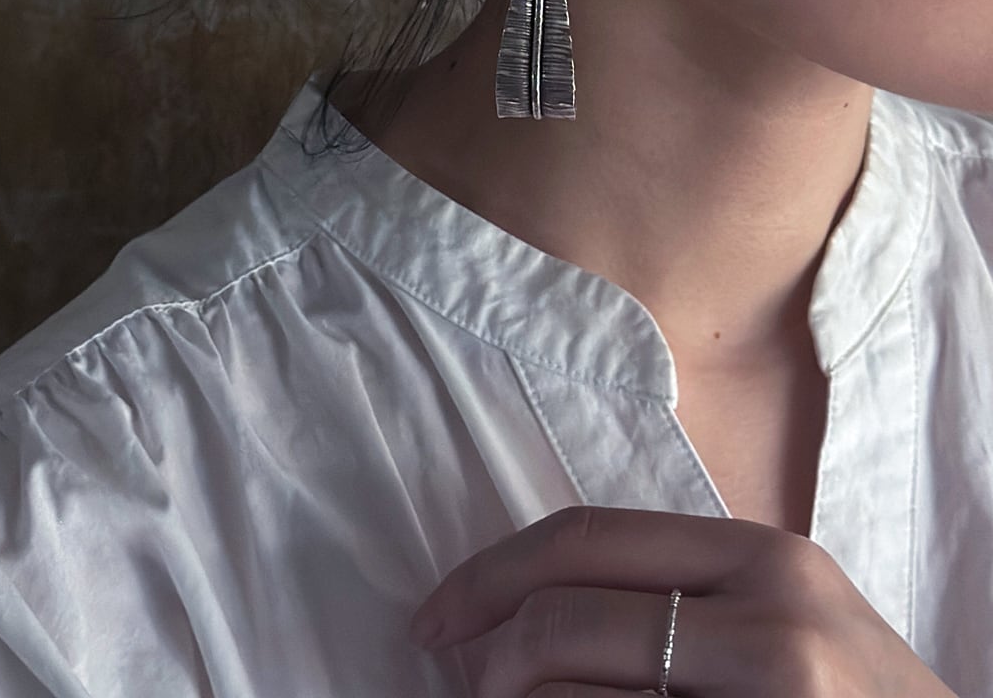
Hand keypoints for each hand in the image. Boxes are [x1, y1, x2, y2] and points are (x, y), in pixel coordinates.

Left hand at [407, 504, 955, 696]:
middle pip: (569, 612)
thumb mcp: (782, 622)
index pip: (587, 537)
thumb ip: (679, 598)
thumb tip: (526, 612)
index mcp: (760, 558)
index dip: (491, 574)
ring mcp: (773, 696)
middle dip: (489, 655)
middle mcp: (770, 618)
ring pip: (580, 695)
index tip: (436, 618)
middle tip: (460, 686)